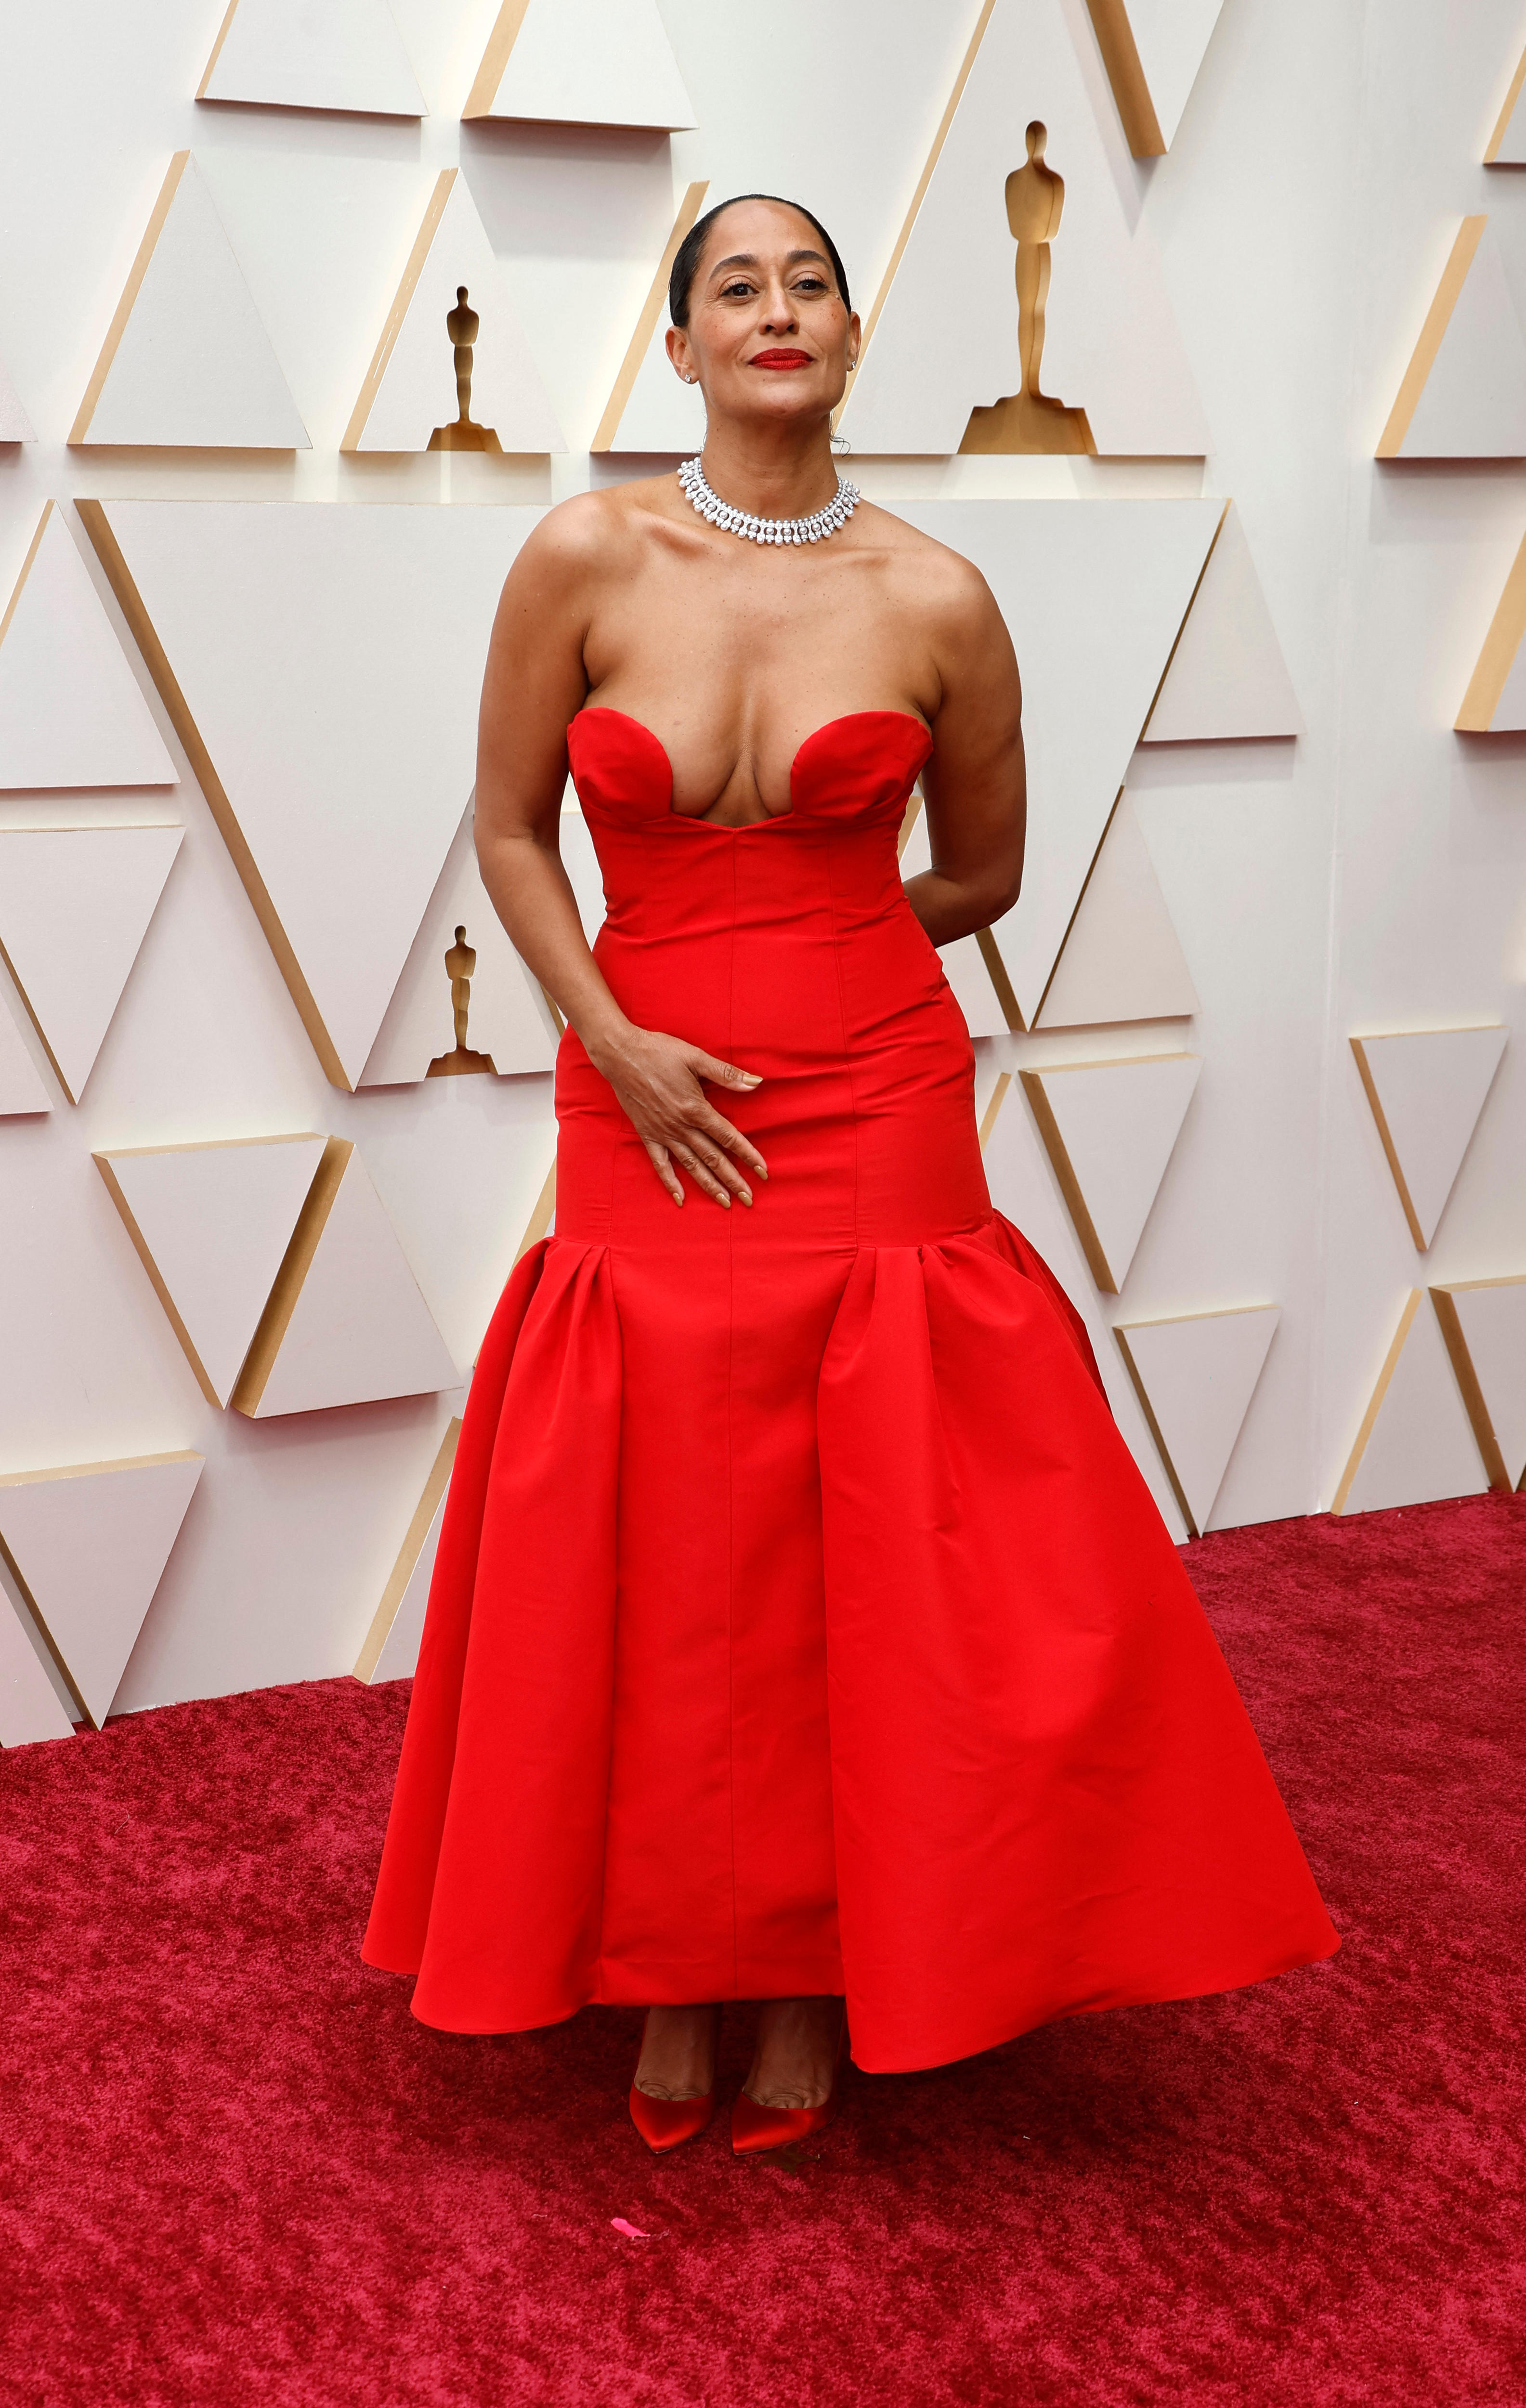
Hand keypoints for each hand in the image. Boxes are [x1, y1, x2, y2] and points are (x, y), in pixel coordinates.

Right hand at [589, 1026, 769, 1207]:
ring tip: (725, 1202)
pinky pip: (660, 1164)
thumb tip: (756, 1083)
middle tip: (749, 1198)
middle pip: (713, 1158)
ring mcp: (663, 1133)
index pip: (728, 1137)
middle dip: (733, 1180)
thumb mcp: (695, 1057)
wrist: (620, 1054)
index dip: (748, 1154)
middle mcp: (680, 1126)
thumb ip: (726, 1074)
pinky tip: (680, 1198)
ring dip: (709, 1186)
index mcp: (696, 1108)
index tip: (763, 1171)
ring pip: (691, 1165)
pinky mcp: (647, 1134)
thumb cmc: (658, 1052)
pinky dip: (670, 1182)